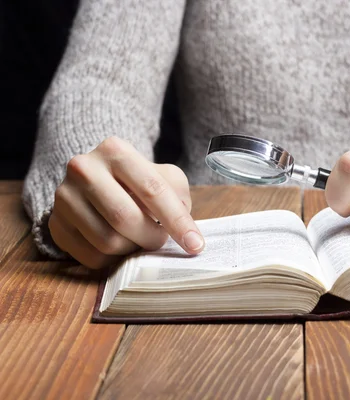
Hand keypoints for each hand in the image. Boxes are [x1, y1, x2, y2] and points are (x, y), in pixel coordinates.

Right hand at [49, 136, 203, 268]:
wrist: (97, 181)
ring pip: (107, 241)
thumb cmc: (138, 181)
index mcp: (115, 151)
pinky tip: (121, 246)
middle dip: (152, 237)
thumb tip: (187, 233)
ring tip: (139, 239)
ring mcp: (64, 196)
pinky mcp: (56, 224)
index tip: (196, 245)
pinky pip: (92, 256)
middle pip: (125, 218)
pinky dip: (114, 259)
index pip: (152, 190)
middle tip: (161, 240)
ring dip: (133, 249)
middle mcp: (83, 168)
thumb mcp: (164, 176)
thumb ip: (178, 197)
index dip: (177, 221)